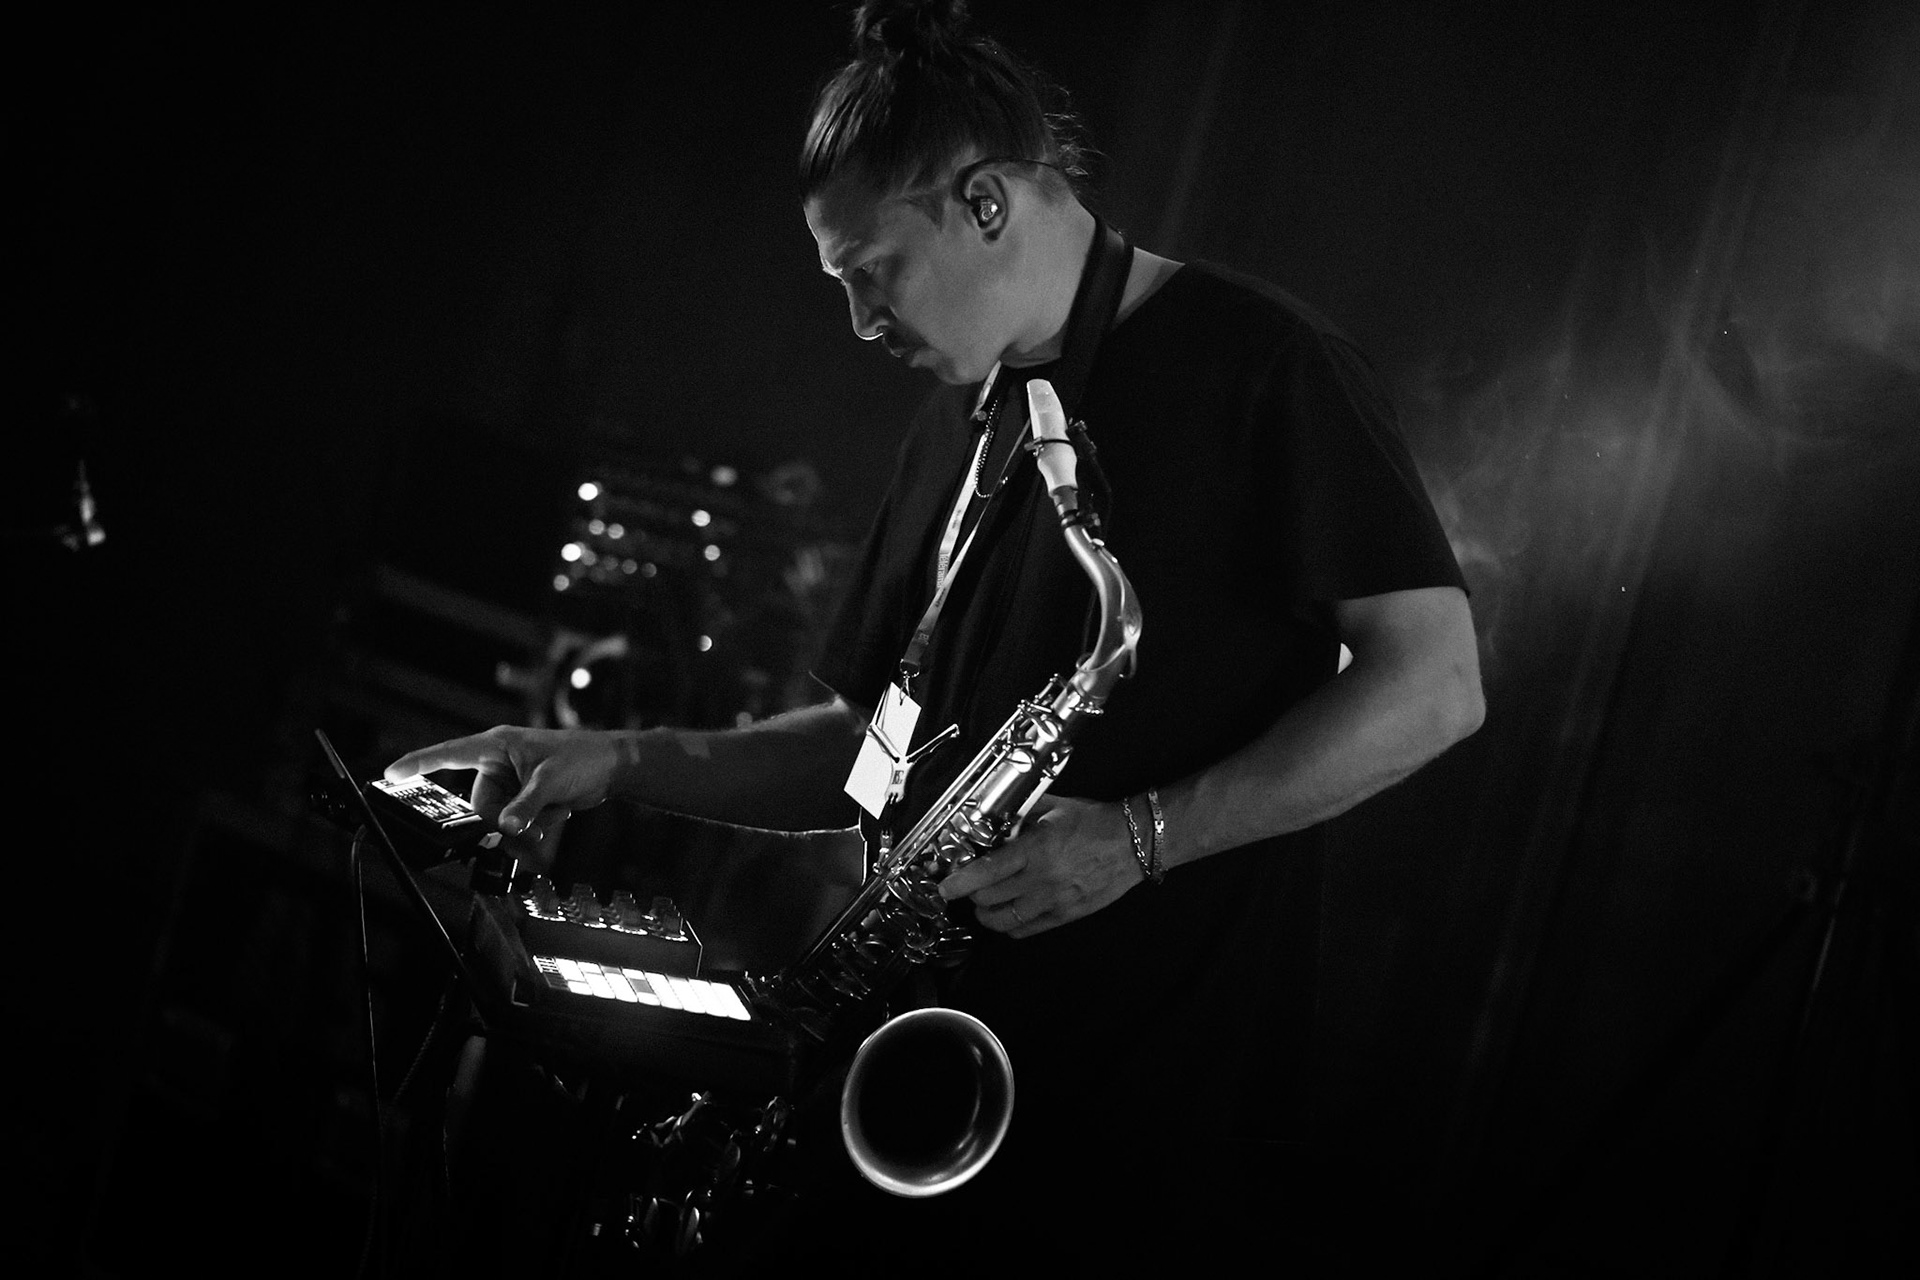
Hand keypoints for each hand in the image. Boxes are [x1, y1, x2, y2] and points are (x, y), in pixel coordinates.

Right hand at [385, 726, 626, 854]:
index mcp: (496, 746)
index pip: (448, 754)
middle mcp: (498, 763)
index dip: (417, 764)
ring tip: (551, 812)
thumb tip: (504, 828)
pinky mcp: (522, 796)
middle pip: (477, 804)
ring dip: (522, 824)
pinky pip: (513, 820)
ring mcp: (510, 781)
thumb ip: (525, 806)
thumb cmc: (583, 758)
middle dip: (501, 820)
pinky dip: (533, 823)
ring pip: (497, 817)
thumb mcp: (551, 782)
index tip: (390, 775)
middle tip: (528, 822)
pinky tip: (556, 812)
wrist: (612, 767)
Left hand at [936, 794, 1143, 938]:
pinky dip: (1009, 926)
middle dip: (971, 894)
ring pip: (1003, 921)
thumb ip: (1022, 811)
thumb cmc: (1094, 823)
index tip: (946, 886)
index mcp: (1036, 849)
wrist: (1134, 843)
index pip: (988, 871)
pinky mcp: (1064, 916)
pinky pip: (1025, 930)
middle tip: (968, 886)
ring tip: (984, 904)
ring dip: (986, 914)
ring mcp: (1053, 901)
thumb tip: (995, 813)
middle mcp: (1041, 879)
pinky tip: (1007, 914)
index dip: (961, 882)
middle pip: (989, 899)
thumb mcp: (1055, 807)